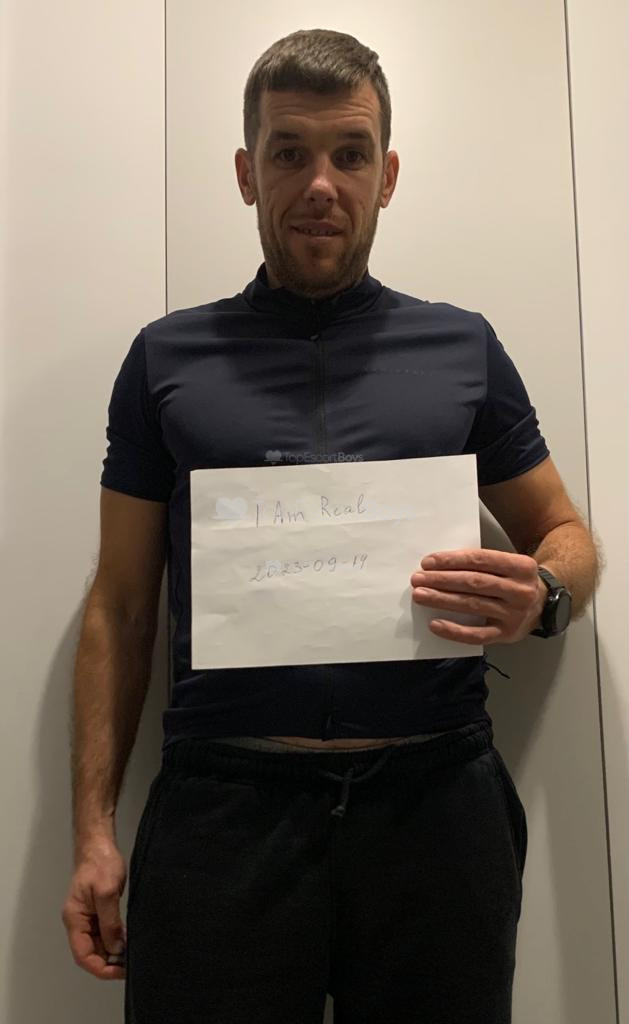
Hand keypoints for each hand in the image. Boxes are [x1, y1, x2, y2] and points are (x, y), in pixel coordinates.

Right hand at [61, 836, 127, 979]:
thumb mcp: (107, 892)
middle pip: (90, 952)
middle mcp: (79, 921)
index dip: (100, 967)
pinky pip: (104, 933)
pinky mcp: (98, 911)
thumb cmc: (100, 864)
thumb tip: (115, 948)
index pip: (83, 954)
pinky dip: (115, 940)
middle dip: (108, 963)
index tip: (119, 971)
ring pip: (98, 944)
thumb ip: (110, 922)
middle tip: (129, 966)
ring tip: (131, 957)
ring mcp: (88, 917)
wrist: (99, 845)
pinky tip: (128, 941)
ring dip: (113, 953)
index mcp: (75, 919)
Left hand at [410, 548, 546, 645]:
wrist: (547, 604)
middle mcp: (520, 590)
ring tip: (420, 595)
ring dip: (442, 600)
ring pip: (473, 605)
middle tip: (418, 579)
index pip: (480, 560)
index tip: (428, 562)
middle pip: (474, 582)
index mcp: (522, 566)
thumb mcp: (510, 565)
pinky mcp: (507, 635)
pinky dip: (454, 631)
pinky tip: (435, 624)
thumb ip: (483, 563)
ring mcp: (515, 614)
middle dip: (442, 580)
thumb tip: (440, 566)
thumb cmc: (516, 581)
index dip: (452, 560)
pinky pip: (477, 636)